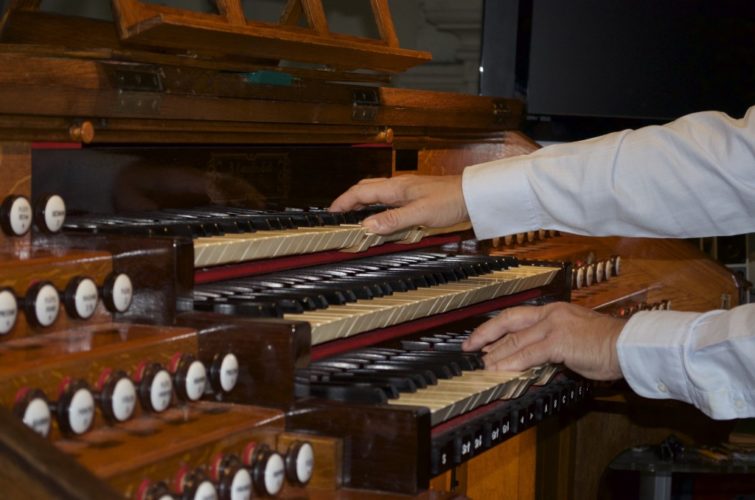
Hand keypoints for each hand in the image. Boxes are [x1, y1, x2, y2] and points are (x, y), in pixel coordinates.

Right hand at [328, 175, 467, 234]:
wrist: (473, 196)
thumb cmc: (451, 200)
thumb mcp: (420, 213)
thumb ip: (393, 220)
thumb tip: (367, 226)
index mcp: (395, 187)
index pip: (360, 192)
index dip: (342, 202)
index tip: (330, 213)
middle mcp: (398, 187)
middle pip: (365, 190)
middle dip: (349, 201)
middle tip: (339, 216)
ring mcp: (407, 191)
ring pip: (377, 194)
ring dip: (363, 204)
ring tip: (355, 218)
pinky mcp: (415, 198)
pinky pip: (389, 201)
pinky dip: (378, 209)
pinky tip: (381, 218)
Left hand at [462, 302, 625, 380]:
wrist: (628, 345)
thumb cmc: (607, 345)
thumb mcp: (574, 339)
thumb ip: (552, 344)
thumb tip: (533, 358)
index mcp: (554, 311)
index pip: (516, 316)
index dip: (495, 327)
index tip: (480, 337)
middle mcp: (551, 314)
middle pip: (509, 322)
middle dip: (486, 335)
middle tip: (470, 347)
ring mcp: (554, 326)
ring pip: (515, 340)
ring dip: (496, 355)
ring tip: (483, 366)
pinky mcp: (558, 342)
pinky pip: (528, 354)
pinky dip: (512, 363)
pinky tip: (501, 370)